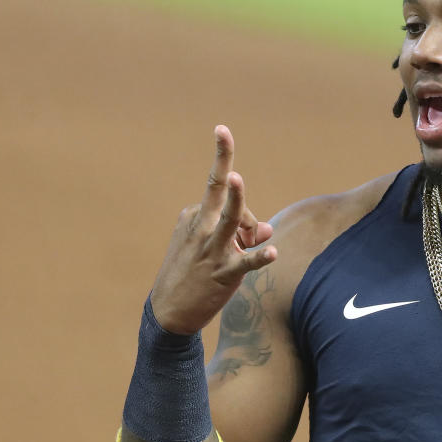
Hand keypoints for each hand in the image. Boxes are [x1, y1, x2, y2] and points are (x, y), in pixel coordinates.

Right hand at [149, 125, 276, 333]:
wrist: (169, 312)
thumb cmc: (192, 273)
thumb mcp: (212, 247)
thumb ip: (243, 234)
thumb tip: (267, 230)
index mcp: (195, 216)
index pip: (224, 196)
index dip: (235, 183)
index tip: (223, 130)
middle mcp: (201, 228)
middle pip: (219, 193)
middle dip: (223, 162)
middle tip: (223, 131)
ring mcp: (212, 250)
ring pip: (228, 220)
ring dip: (235, 201)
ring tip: (235, 180)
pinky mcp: (224, 273)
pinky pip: (246, 262)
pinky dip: (260, 257)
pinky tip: (272, 253)